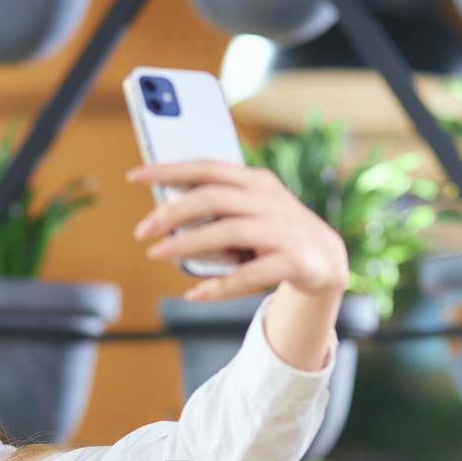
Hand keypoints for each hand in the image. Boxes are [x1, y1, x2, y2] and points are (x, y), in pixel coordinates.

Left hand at [129, 161, 349, 304]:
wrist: (327, 260)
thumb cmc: (275, 233)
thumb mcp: (250, 210)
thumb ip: (217, 205)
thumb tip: (164, 212)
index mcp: (256, 181)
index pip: (207, 167)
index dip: (169, 170)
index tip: (134, 176)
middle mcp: (271, 201)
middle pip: (213, 198)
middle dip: (172, 213)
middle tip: (142, 231)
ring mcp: (285, 231)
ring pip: (228, 232)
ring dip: (188, 244)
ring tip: (158, 255)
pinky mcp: (295, 262)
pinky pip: (250, 275)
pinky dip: (219, 286)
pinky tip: (194, 294)